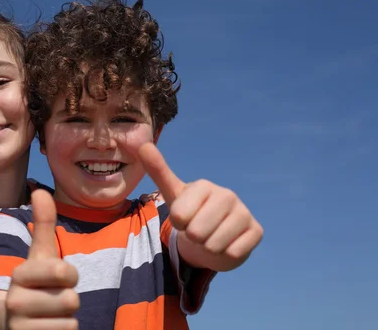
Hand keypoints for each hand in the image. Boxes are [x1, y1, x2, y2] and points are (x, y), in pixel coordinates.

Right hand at [5, 189, 79, 329]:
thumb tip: (40, 191)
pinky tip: (48, 329)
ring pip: (70, 323)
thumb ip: (43, 225)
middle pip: (71, 300)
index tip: (58, 277)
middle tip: (53, 300)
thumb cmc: (35, 284)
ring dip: (66, 320)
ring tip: (49, 317)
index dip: (70, 275)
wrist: (10, 324)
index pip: (65, 271)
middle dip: (69, 300)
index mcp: (19, 274)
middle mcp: (14, 301)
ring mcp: (19, 327)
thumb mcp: (39, 256)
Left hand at [139, 143, 262, 271]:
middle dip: (194, 238)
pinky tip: (226, 244)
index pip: (179, 216)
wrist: (212, 237)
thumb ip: (158, 171)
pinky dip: (225, 255)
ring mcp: (245, 213)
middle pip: (197, 232)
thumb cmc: (190, 213)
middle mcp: (228, 195)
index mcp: (205, 186)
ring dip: (208, 248)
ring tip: (210, 237)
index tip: (183, 217)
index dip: (178, 223)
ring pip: (214, 245)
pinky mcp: (257, 231)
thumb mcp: (172, 195)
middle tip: (198, 230)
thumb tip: (143, 145)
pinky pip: (233, 253)